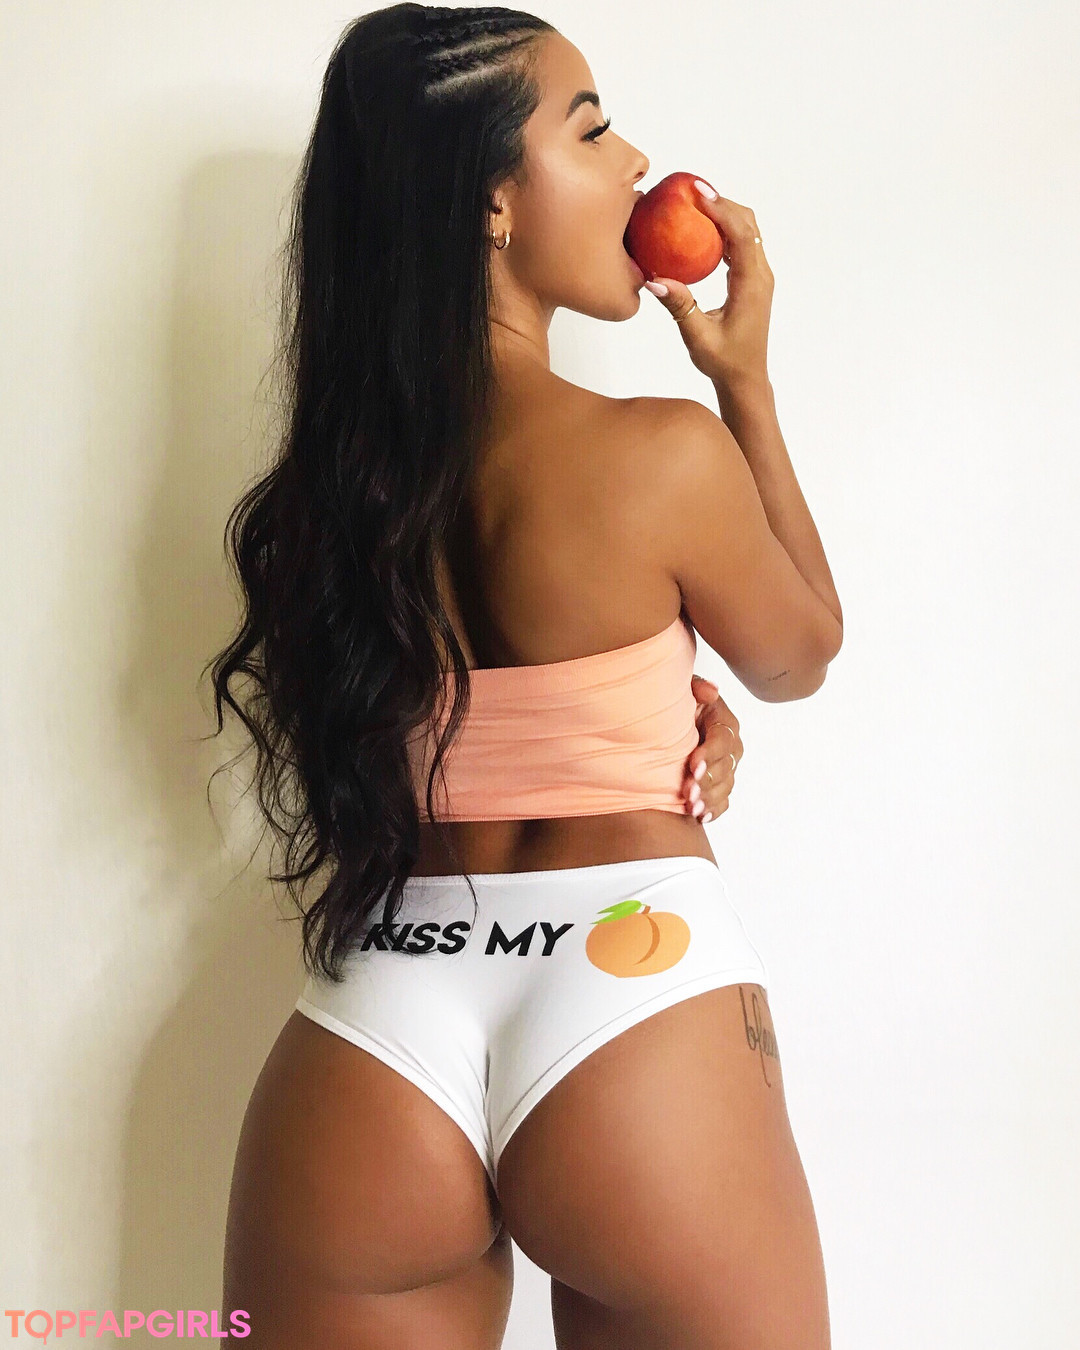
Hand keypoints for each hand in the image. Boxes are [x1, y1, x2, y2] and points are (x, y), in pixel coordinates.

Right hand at [643, 181, 773, 389]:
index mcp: (751, 284)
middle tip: (692, 190)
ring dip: (725, 214)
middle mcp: (760, 275)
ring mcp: (759, 277)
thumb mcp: (698, 337)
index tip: (697, 192)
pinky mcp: (752, 281)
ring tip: (695, 204)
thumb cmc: (724, 362)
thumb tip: (654, 281)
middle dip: (722, 202)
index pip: (741, 234)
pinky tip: (700, 230)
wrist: (746, 378)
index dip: (721, 209)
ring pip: (747, 231)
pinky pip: (742, 245)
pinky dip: (724, 231)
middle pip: (748, 223)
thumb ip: (679, 307)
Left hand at [682, 675, 742, 823]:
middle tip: (689, 792)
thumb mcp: (685, 689)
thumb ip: (697, 688)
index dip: (710, 754)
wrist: (668, 722)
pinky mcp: (719, 784)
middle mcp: (730, 746)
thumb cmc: (678, 704)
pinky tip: (701, 817)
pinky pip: (723, 801)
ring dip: (708, 799)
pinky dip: (713, 810)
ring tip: (691, 808)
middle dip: (707, 782)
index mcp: (724, 722)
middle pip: (725, 767)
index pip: (723, 739)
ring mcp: (726, 767)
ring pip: (725, 787)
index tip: (693, 764)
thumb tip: (711, 692)